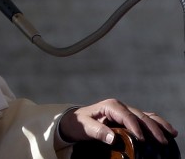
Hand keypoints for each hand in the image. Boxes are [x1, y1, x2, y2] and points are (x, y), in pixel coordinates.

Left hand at [59, 98, 177, 145]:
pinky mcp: (128, 119)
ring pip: (146, 116)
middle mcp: (120, 107)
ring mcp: (126, 112)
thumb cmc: (79, 123)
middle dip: (152, 128)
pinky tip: (167, 131)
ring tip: (172, 133)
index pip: (127, 116)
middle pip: (140, 116)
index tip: (142, 139)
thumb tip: (113, 138)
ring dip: (159, 124)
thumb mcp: (84, 127)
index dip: (135, 127)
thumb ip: (97, 131)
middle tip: (162, 141)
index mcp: (110, 106)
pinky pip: (145, 120)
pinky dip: (156, 124)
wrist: (75, 122)